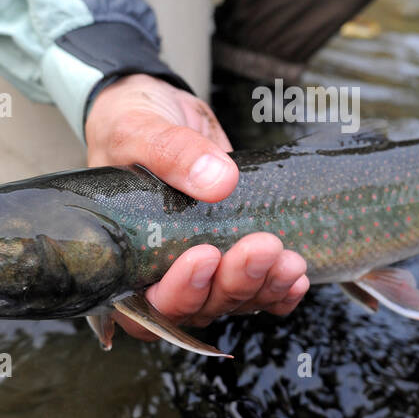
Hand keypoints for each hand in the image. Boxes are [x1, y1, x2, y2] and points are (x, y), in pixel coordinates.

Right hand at [86, 74, 308, 338]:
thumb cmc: (129, 126)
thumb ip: (171, 154)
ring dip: (264, 286)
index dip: (178, 292)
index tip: (204, 254)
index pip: (147, 305)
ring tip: (289, 259)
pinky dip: (279, 290)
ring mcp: (202, 269)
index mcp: (122, 259)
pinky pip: (258, 291)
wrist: (159, 110)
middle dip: (234, 282)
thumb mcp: (138, 130)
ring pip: (233, 300)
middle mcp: (160, 274)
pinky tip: (296, 275)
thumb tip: (219, 181)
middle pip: (200, 307)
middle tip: (262, 246)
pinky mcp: (234, 255)